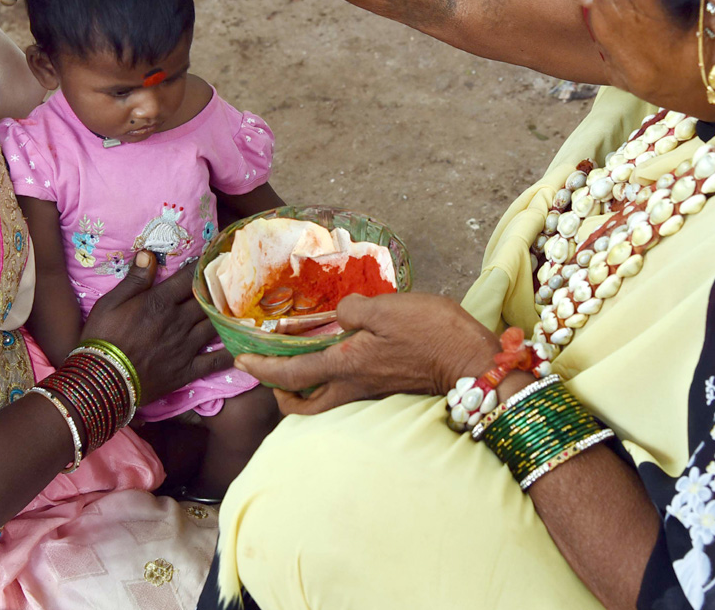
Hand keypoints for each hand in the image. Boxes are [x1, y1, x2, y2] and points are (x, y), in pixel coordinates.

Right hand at [80, 251, 231, 404]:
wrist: (101, 381)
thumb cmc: (101, 338)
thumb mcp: (110, 303)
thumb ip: (134, 280)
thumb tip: (148, 254)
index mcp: (160, 302)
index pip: (187, 279)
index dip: (201, 266)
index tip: (213, 258)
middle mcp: (178, 321)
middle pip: (206, 300)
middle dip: (220, 288)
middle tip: (234, 280)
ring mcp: (186, 347)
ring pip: (215, 325)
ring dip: (228, 315)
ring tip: (241, 306)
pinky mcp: (187, 370)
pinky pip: (215, 361)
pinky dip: (230, 353)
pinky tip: (241, 345)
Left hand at [234, 292, 500, 414]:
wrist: (473, 362)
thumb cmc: (431, 332)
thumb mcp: (387, 308)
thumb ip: (352, 309)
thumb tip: (339, 315)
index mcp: (345, 366)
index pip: (291, 374)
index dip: (261, 369)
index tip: (240, 361)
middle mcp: (353, 387)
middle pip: (303, 407)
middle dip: (280, 393)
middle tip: (272, 372)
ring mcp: (371, 392)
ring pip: (324, 403)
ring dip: (304, 390)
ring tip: (300, 364)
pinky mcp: (387, 388)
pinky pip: (345, 393)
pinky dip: (330, 382)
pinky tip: (338, 357)